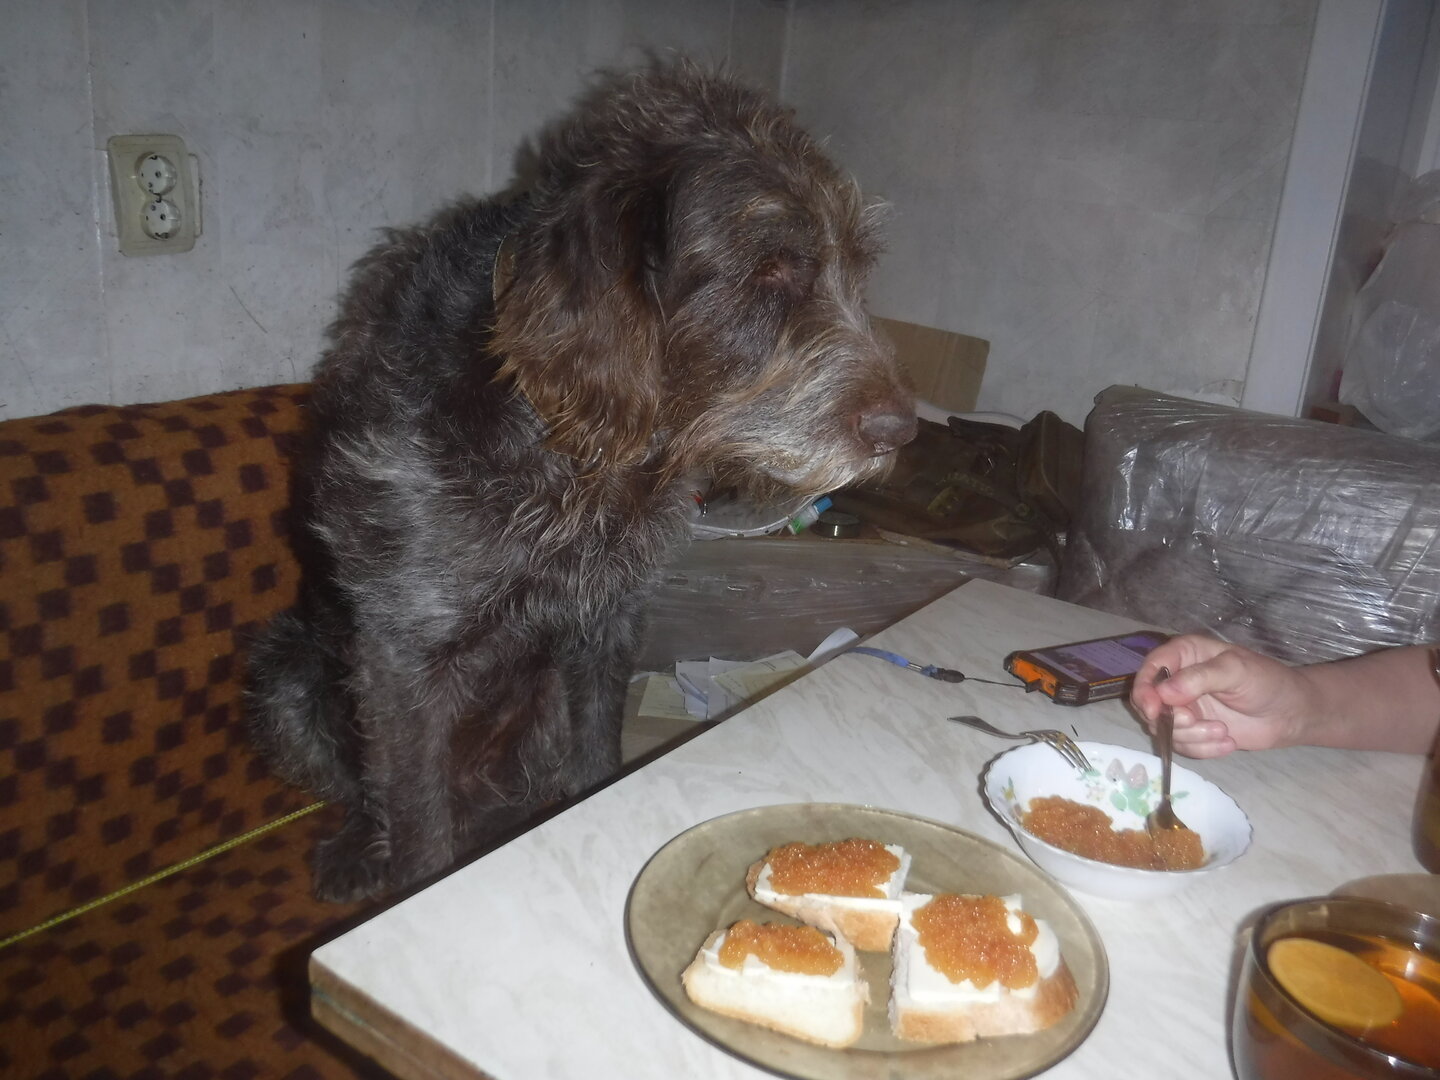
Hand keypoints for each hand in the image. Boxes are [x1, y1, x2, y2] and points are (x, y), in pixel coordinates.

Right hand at [1130, 635, 1313, 758]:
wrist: (1292, 713)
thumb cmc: (1267, 682)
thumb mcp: (1236, 671)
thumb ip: (1199, 678)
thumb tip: (1163, 693)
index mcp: (1184, 655)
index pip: (1150, 669)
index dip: (1145, 690)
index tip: (1154, 711)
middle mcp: (1177, 681)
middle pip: (1149, 703)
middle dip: (1170, 719)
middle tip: (1193, 722)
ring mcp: (1184, 708)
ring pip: (1165, 729)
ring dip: (1192, 736)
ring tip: (1223, 732)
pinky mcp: (1194, 732)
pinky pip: (1182, 746)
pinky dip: (1203, 748)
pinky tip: (1228, 742)